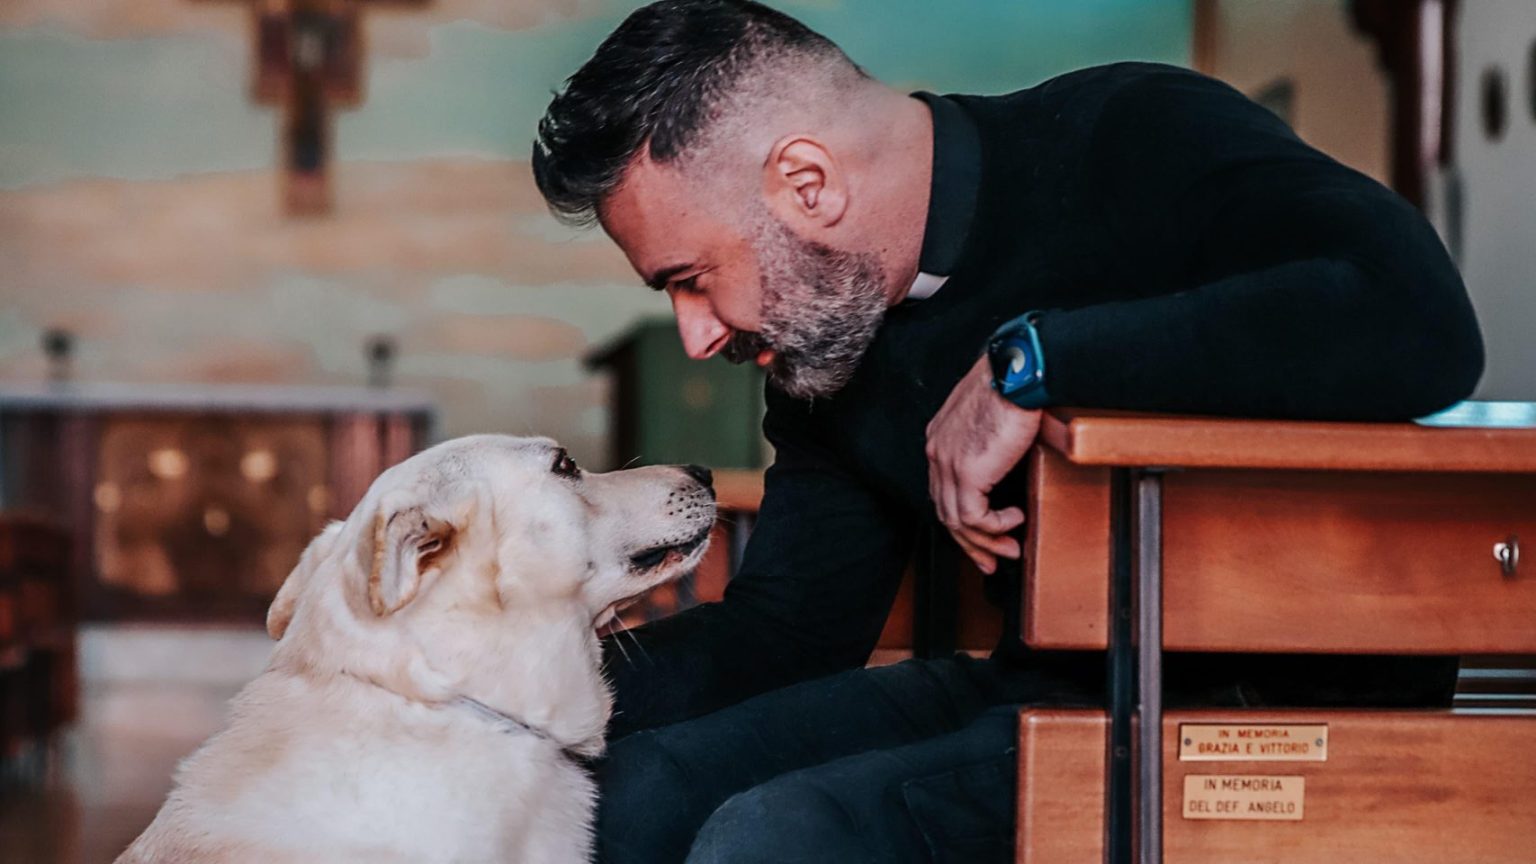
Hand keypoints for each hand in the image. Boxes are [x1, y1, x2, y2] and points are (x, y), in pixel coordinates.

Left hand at [925, 355, 1041, 573]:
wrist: (1018, 372)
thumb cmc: (1013, 382)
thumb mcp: (992, 414)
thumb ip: (989, 438)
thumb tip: (1006, 456)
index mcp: (940, 438)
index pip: (943, 490)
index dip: (962, 519)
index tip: (981, 535)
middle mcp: (937, 452)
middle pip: (945, 510)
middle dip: (970, 542)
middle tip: (991, 559)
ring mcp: (948, 463)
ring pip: (957, 521)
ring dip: (986, 541)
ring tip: (1010, 548)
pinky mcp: (967, 473)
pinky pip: (975, 517)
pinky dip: (995, 527)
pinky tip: (1014, 520)